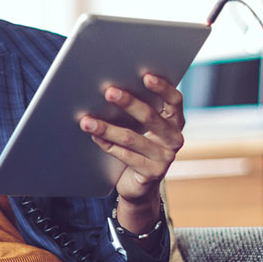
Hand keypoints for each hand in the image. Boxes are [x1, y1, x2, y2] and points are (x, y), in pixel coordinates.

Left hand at [79, 73, 184, 232]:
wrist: (139, 185)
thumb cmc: (137, 147)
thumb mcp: (142, 127)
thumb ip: (136, 110)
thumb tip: (109, 89)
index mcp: (175, 121)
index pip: (174, 100)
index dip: (162, 88)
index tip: (145, 76)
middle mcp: (174, 138)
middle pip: (151, 116)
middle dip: (128, 102)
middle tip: (109, 92)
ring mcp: (165, 158)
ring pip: (132, 138)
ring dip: (107, 128)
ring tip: (87, 120)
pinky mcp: (152, 173)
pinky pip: (126, 156)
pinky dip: (107, 145)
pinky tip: (93, 137)